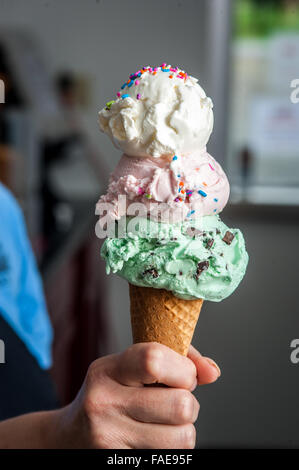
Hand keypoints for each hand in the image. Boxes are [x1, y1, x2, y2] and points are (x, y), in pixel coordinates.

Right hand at [59, 342, 219, 448]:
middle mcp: (103, 403)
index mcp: (106, 370)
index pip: (154, 360)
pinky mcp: (117, 464)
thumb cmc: (111, 395)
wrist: (68, 438)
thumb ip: (175, 360)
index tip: (183, 375)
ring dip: (183, 431)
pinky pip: (171, 460)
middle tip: (173, 403)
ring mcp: (108, 439)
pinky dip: (171, 452)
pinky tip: (152, 442)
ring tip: (163, 425)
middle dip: (188, 404)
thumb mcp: (129, 368)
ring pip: (184, 438)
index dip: (183, 369)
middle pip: (181, 405)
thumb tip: (213, 372)